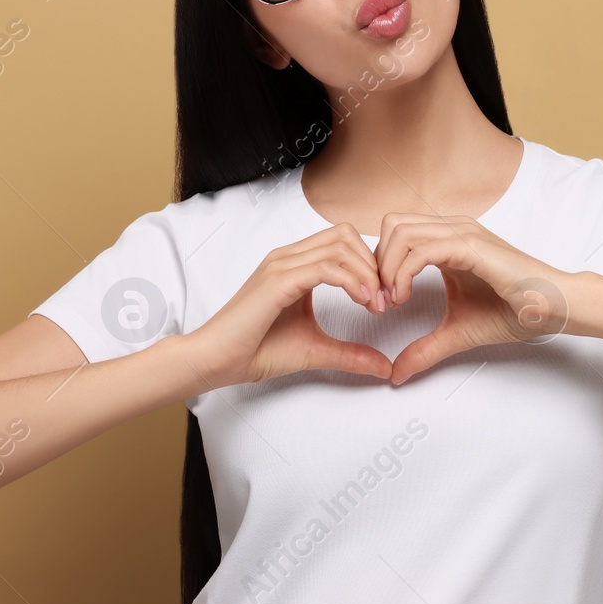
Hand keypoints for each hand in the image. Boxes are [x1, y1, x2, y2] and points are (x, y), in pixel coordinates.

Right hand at [188, 225, 393, 387]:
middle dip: (372, 265)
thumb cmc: (256, 351)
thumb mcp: (316, 350)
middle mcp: (288, 258)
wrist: (216, 361)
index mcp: (295, 265)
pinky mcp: (278, 281)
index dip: (369, 266)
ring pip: (339, 246)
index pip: (343, 242)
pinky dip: (351, 281)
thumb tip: (385, 367)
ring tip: (375, 304)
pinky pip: (325, 267)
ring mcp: (281, 265)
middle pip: (345, 236)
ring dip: (366, 273)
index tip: (382, 300)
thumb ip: (351, 355)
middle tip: (384, 300)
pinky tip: (362, 302)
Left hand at [374, 214, 572, 385]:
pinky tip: (404, 298)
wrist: (552, 309)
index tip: (380, 302)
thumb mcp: (456, 333)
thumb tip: (396, 374)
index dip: (379, 265)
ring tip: (391, 300)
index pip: (395, 234)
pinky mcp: (470, 246)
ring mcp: (461, 233)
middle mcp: (451, 229)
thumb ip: (425, 349)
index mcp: (446, 240)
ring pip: (400, 232)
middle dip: (375, 263)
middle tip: (379, 300)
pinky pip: (421, 250)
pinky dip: (403, 273)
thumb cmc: (514, 312)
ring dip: (386, 268)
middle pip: (391, 225)